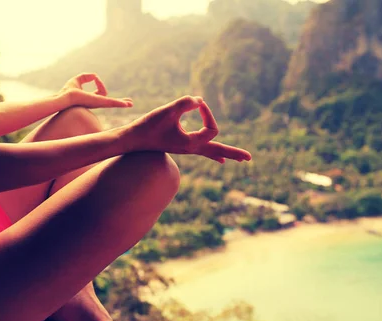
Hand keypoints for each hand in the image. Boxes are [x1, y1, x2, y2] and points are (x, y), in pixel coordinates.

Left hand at [59, 73, 132, 109]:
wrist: (65, 97)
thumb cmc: (68, 91)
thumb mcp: (77, 80)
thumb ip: (86, 77)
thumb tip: (94, 76)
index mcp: (91, 98)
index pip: (101, 93)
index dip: (99, 83)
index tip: (95, 77)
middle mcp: (96, 102)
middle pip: (110, 102)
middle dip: (120, 102)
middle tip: (130, 103)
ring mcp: (99, 103)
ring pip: (113, 103)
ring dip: (122, 103)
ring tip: (131, 104)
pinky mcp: (100, 102)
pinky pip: (112, 102)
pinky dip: (120, 103)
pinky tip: (127, 104)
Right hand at [125, 96, 251, 162]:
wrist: (132, 140)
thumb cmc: (148, 126)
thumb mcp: (168, 111)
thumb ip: (185, 103)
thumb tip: (200, 100)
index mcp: (191, 143)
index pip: (212, 128)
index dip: (209, 113)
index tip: (198, 103)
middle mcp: (191, 148)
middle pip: (217, 151)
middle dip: (233, 153)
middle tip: (249, 159)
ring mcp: (186, 148)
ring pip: (210, 152)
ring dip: (224, 154)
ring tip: (239, 159)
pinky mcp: (181, 145)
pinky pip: (201, 151)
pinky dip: (212, 154)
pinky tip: (218, 160)